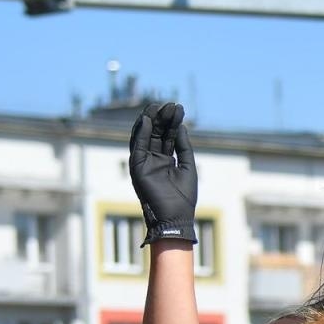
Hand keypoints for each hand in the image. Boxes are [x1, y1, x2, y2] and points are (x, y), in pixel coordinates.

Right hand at [129, 102, 198, 243]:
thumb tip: (182, 126)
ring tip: (156, 107)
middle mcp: (153, 159)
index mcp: (166, 160)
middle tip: (169, 104)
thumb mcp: (187, 167)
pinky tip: (146, 121)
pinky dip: (140, 134)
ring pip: (145, 137)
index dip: (172, 122)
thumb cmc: (183, 197)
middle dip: (161, 119)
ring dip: (149, 121)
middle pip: (156, 133)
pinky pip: (137, 147)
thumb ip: (183, 147)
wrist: (175, 218)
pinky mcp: (136, 168)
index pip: (167, 136)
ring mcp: (144, 163)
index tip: (178, 108)